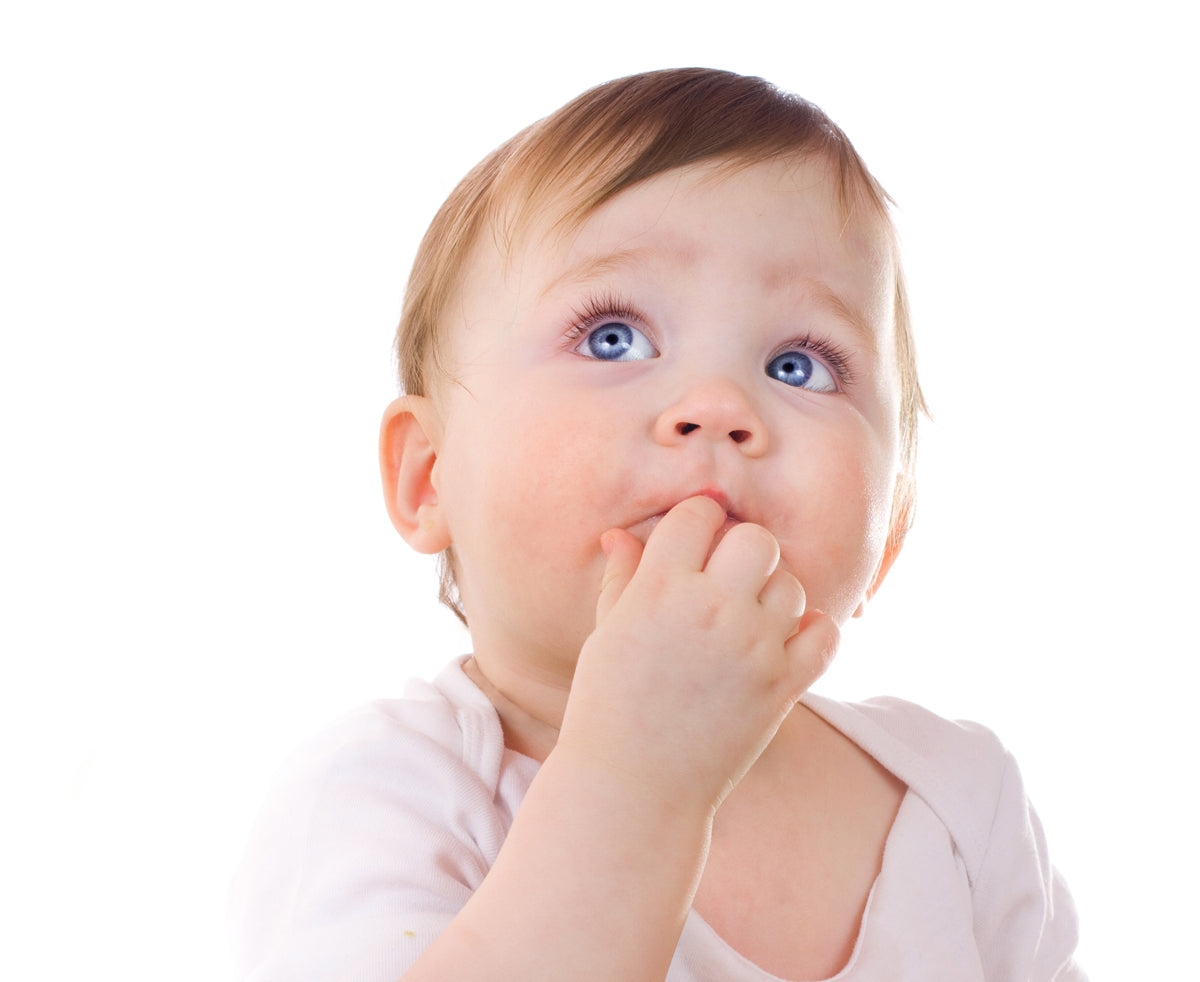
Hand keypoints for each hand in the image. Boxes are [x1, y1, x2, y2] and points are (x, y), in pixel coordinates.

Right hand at [556, 495, 838, 818]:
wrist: (633, 787)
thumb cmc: (608, 707)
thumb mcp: (605, 634)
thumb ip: (621, 577)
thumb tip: (619, 535)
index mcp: (657, 589)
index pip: (698, 514)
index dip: (698, 522)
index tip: (696, 543)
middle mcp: (709, 610)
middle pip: (757, 539)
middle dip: (744, 551)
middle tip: (729, 579)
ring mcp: (751, 648)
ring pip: (792, 585)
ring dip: (775, 596)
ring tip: (750, 620)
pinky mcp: (782, 687)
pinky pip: (825, 635)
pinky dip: (812, 633)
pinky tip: (784, 642)